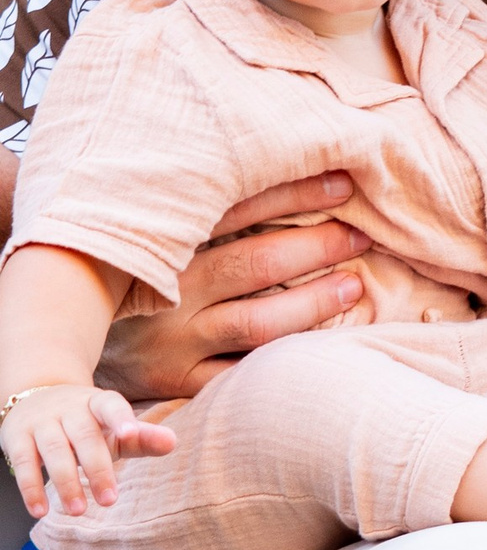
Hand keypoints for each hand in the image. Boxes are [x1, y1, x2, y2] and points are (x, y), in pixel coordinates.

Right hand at [2, 383, 176, 517]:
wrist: (36, 397)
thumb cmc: (87, 422)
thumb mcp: (114, 427)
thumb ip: (142, 438)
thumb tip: (172, 442)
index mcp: (98, 403)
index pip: (111, 405)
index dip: (121, 419)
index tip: (130, 434)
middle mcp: (69, 409)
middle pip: (84, 436)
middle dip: (97, 468)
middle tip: (109, 501)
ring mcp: (42, 422)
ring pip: (54, 450)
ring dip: (66, 482)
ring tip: (77, 511)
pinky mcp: (17, 437)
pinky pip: (23, 463)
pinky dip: (31, 488)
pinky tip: (40, 511)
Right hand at [99, 172, 371, 401]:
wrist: (62, 350)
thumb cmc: (118, 286)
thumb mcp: (142, 240)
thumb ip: (192, 212)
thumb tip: (255, 166)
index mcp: (164, 245)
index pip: (237, 209)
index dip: (293, 194)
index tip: (344, 181)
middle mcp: (172, 292)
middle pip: (255, 264)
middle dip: (315, 247)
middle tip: (361, 235)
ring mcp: (177, 342)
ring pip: (257, 324)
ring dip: (312, 304)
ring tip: (354, 287)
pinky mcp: (181, 384)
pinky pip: (242, 378)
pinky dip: (283, 364)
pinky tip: (322, 351)